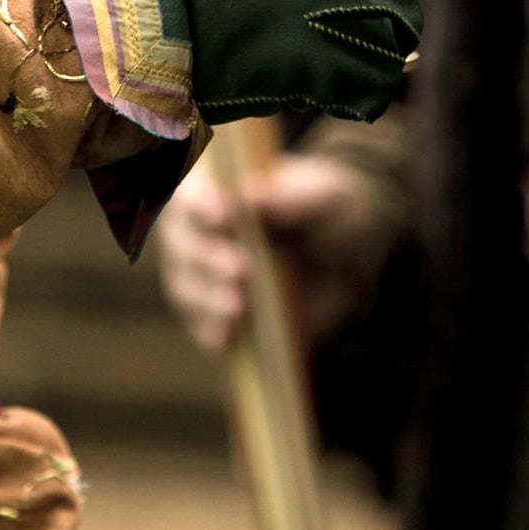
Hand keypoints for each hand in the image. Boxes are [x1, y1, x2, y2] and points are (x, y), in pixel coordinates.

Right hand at [150, 151, 398, 352]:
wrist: (347, 261)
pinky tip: (226, 339)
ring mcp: (204, 277)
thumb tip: (255, 196)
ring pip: (186, 288)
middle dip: (206, 258)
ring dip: (208, 299)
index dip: (200, 204)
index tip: (224, 217)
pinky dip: (211, 332)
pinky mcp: (217, 315)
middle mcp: (199, 233)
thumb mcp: (324, 198)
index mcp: (217, 190)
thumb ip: (293, 198)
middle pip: (182, 244)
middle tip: (242, 269)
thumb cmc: (326, 214)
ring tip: (240, 308)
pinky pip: (202, 326)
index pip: (190, 193)